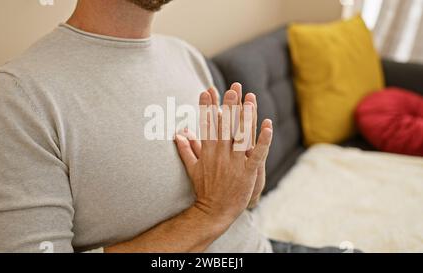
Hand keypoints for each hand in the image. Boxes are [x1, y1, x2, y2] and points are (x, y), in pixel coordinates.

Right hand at [175, 87, 272, 221]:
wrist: (213, 212)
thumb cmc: (204, 190)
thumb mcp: (192, 168)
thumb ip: (186, 149)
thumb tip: (178, 134)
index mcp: (207, 151)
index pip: (207, 124)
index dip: (207, 106)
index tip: (207, 90)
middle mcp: (220, 154)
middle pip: (225, 126)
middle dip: (229, 105)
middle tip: (233, 88)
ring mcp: (235, 163)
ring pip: (241, 136)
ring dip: (246, 117)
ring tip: (250, 100)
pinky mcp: (248, 172)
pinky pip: (257, 154)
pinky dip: (264, 140)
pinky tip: (268, 126)